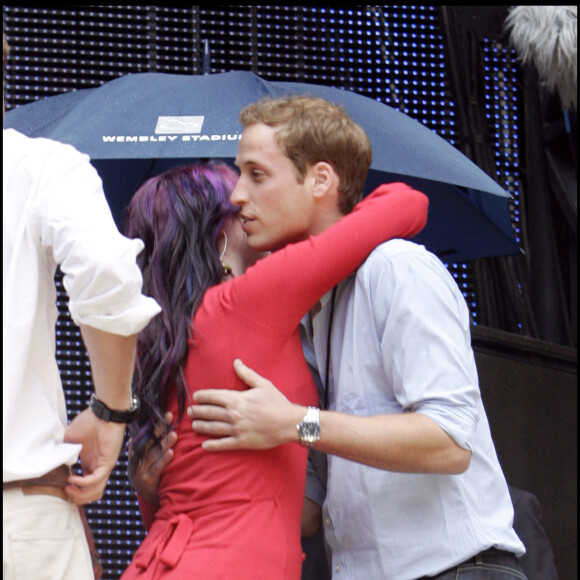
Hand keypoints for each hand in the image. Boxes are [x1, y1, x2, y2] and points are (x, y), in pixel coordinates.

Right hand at [64, 407, 125, 503]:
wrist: (102, 412)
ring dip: (80, 495)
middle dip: (77, 498)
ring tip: (68, 488)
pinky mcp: (107, 462)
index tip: (61, 486)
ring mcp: (103, 466)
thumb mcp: (69, 440)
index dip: (73, 491)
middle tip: (65, 490)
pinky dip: (83, 483)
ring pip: (96, 492)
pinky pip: (96, 480)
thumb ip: (62, 452)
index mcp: (90, 464)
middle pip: (91, 494)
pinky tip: (72, 479)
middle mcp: (97, 467)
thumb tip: (50, 461)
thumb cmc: (88, 423)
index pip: (85, 487)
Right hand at [129, 412, 176, 504]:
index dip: (156, 424)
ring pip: (153, 454)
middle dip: (160, 428)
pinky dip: (163, 460)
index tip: (166, 413)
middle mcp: (137, 461)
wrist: (154, 501)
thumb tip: (158, 426)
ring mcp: (140, 472)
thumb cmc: (155, 477)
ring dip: (163, 443)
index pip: (147, 435)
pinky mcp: (146, 482)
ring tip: (173, 434)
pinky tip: (170, 452)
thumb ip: (153, 446)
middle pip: (149, 441)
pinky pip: (156, 469)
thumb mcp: (151, 460)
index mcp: (138, 453)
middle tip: (170, 416)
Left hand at [188, 359, 302, 450]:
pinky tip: (204, 446)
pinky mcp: (241, 442)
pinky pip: (223, 444)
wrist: (288, 422)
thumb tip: (236, 361)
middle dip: (198, 411)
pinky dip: (212, 445)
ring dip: (201, 427)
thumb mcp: (262, 384)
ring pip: (213, 428)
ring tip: (193, 426)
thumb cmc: (276, 402)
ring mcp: (236, 429)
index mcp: (237, 399)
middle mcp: (233, 414)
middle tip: (189, 411)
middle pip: (210, 412)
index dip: (202, 396)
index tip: (195, 397)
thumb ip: (247, 373)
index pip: (214, 396)